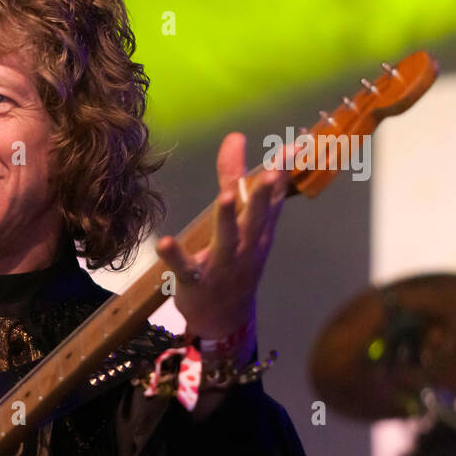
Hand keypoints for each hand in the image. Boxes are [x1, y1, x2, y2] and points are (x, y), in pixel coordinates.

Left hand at [155, 132, 291, 350]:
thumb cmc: (235, 262)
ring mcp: (221, 266)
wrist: (225, 319)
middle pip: (254, 220)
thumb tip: (235, 136)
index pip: (271, 201)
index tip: (291, 149)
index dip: (280, 176)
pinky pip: (185, 268)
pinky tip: (165, 241)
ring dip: (226, 219)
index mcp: (257, 233)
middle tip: (268, 173)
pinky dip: (175, 256)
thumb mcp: (241, 223)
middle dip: (262, 197)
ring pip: (226, 241)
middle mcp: (244, 248)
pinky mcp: (195, 282)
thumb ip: (235, 178)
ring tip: (225, 197)